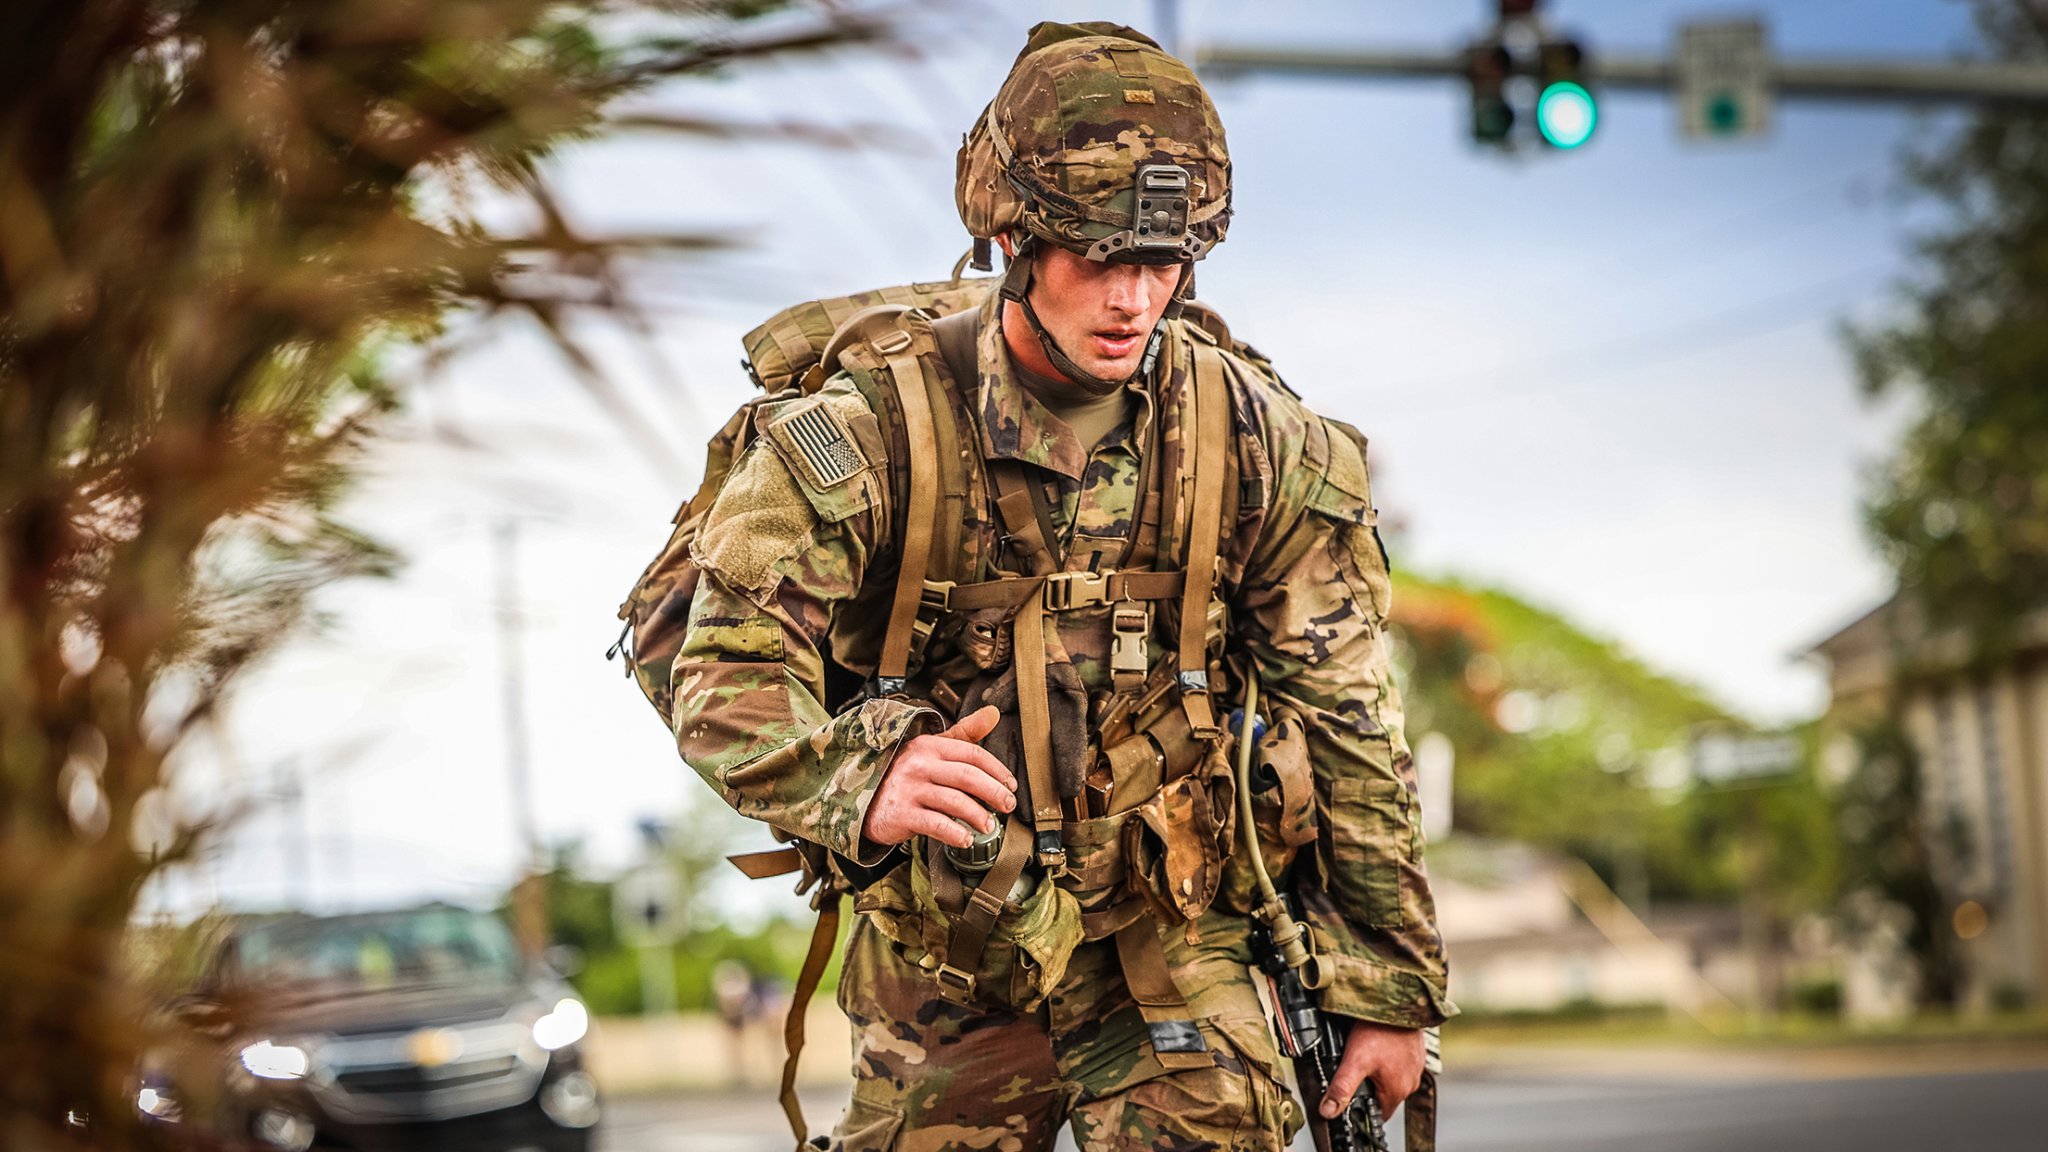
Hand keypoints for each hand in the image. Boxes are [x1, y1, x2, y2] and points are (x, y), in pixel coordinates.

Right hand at [862, 706, 1016, 848]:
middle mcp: (919, 764)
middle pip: (967, 776)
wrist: (863, 799)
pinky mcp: (901, 814)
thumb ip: (964, 733)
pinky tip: (966, 839)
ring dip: (978, 815)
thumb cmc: (906, 775)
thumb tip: (993, 713)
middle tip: (1008, 806)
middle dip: (994, 792)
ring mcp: (908, 789)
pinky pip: (935, 824)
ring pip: (954, 802)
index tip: (1011, 785)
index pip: (972, 753)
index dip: (997, 770)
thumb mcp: (931, 749)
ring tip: (988, 825)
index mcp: (929, 746)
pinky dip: (955, 833)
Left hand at [1321, 1019, 1422, 1120]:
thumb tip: (1328, 1112)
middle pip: (1384, 1096)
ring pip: (1391, 1079)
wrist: (1399, 1001)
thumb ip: (1341, 1088)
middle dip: (1368, 1088)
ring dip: (1378, 1073)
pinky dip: (1388, 1059)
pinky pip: (1399, 1063)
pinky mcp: (1416, 1053)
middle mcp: (1411, 1083)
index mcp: (1398, 1091)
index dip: (1361, 1109)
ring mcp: (1415, 1067)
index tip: (1348, 1098)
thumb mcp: (1355, 1061)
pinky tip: (1376, 1046)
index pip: (1377, 1114)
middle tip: (1353, 1070)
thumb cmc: (1380, 1031)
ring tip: (1364, 1056)